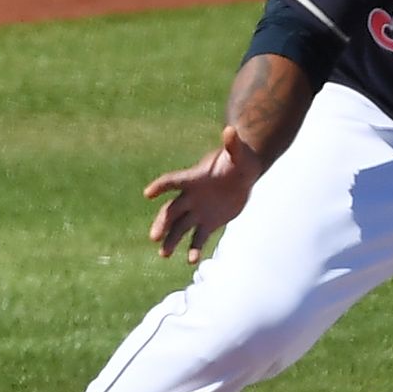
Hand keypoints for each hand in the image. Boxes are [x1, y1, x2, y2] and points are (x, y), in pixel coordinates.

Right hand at [144, 125, 263, 262]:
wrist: (244, 176)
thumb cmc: (240, 160)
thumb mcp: (239, 153)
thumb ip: (232, 144)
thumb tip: (230, 130)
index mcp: (194, 178)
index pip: (173, 181)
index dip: (161, 186)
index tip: (148, 193)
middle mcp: (191, 197)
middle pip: (171, 211)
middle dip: (162, 223)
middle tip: (154, 237)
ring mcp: (198, 211)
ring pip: (180, 228)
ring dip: (171, 240)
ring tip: (164, 254)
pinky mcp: (208, 223)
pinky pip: (198, 238)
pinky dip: (194, 249)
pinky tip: (191, 261)